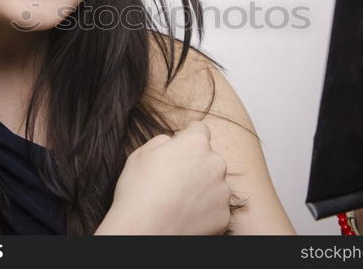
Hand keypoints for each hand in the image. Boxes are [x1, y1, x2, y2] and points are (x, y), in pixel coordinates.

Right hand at [95, 120, 231, 234]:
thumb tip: (171, 143)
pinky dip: (204, 211)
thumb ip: (162, 141)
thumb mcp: (140, 155)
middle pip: (209, 158)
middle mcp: (215, 164)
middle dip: (196, 165)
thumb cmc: (138, 193)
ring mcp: (222, 191)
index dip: (188, 137)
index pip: (200, 129)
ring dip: (202, 188)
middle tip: (174, 180)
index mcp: (195, 144)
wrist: (145, 233)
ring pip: (214, 184)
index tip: (181, 147)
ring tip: (177, 202)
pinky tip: (184, 215)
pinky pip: (216, 207)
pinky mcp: (224, 216)